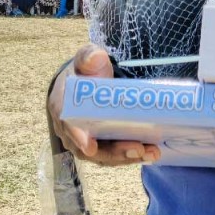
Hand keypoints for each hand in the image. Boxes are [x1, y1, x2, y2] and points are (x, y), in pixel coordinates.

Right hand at [47, 44, 160, 166]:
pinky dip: (132, 155)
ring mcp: (86, 140)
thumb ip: (88, 57)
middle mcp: (71, 130)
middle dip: (114, 152)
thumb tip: (95, 57)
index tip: (90, 147)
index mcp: (62, 107)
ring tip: (151, 152)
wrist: (87, 80)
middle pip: (90, 148)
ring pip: (104, 155)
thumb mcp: (85, 59)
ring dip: (127, 157)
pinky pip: (114, 155)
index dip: (78, 137)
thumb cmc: (85, 71)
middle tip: (138, 149)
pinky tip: (151, 153)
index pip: (68, 125)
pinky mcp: (101, 144)